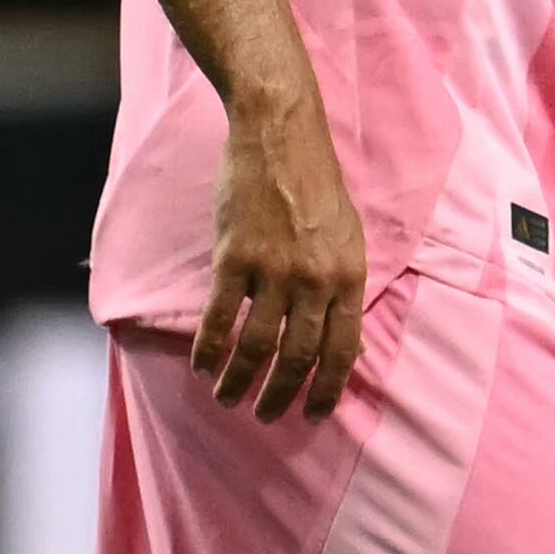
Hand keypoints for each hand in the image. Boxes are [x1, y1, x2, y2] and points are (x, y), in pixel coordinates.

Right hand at [196, 99, 365, 419]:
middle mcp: (315, 280)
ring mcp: (273, 270)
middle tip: (266, 416)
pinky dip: (209, 347)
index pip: (343, 350)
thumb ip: (346, 288)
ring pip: (257, 344)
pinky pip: (219, 316)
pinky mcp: (234, 257)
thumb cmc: (318, 187)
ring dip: (240, 380)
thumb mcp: (351, 238)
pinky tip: (203, 367)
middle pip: (299, 356)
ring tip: (229, 399)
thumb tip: (349, 342)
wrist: (281, 137)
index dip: (328, 389)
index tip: (313, 414)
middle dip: (282, 395)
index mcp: (350, 276)